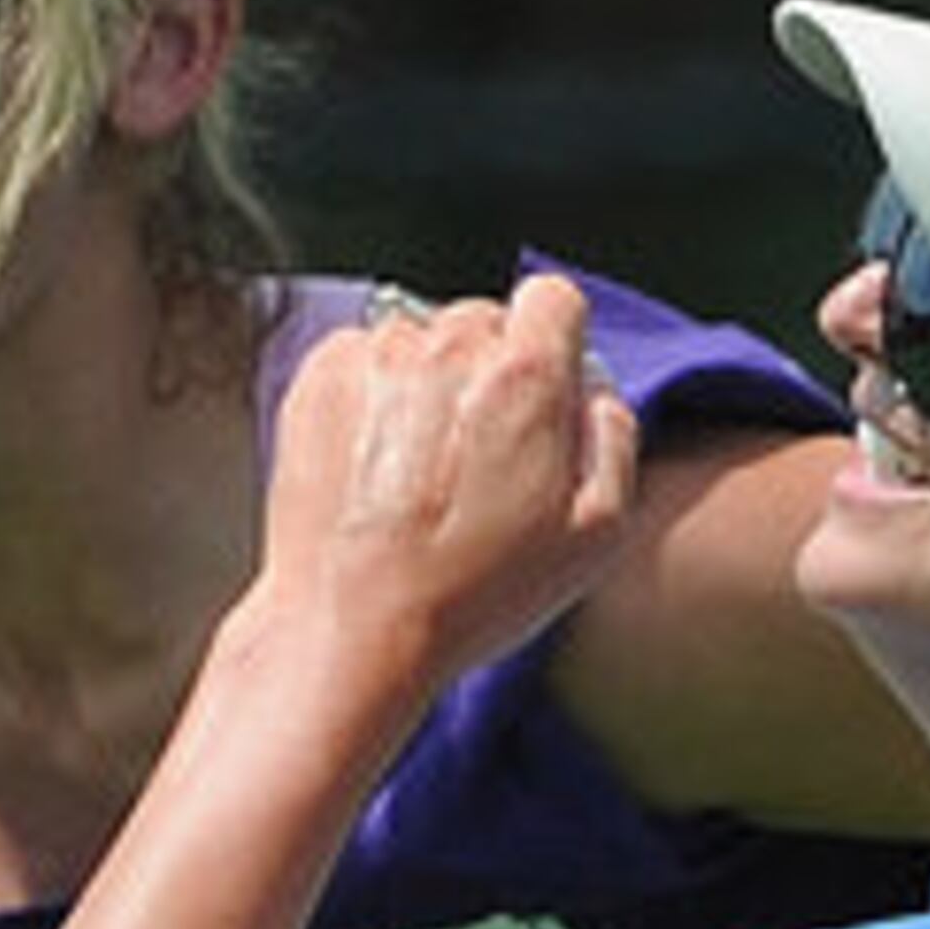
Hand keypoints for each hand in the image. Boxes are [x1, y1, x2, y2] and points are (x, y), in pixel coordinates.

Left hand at [259, 273, 639, 698]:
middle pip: (483, 322)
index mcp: (524, 375)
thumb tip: (593, 390)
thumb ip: (612, 437)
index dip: (555, 345)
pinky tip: (375, 467)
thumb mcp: (598, 533)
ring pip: (419, 340)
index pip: (553, 299)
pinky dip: (371, 397)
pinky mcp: (317, 381)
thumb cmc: (477, 593)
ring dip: (425, 385)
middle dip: (489, 372)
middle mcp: (447, 347)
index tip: (540, 395)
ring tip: (419, 472)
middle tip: (478, 457)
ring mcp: (374, 359)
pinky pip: (360, 359)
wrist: (354, 629)